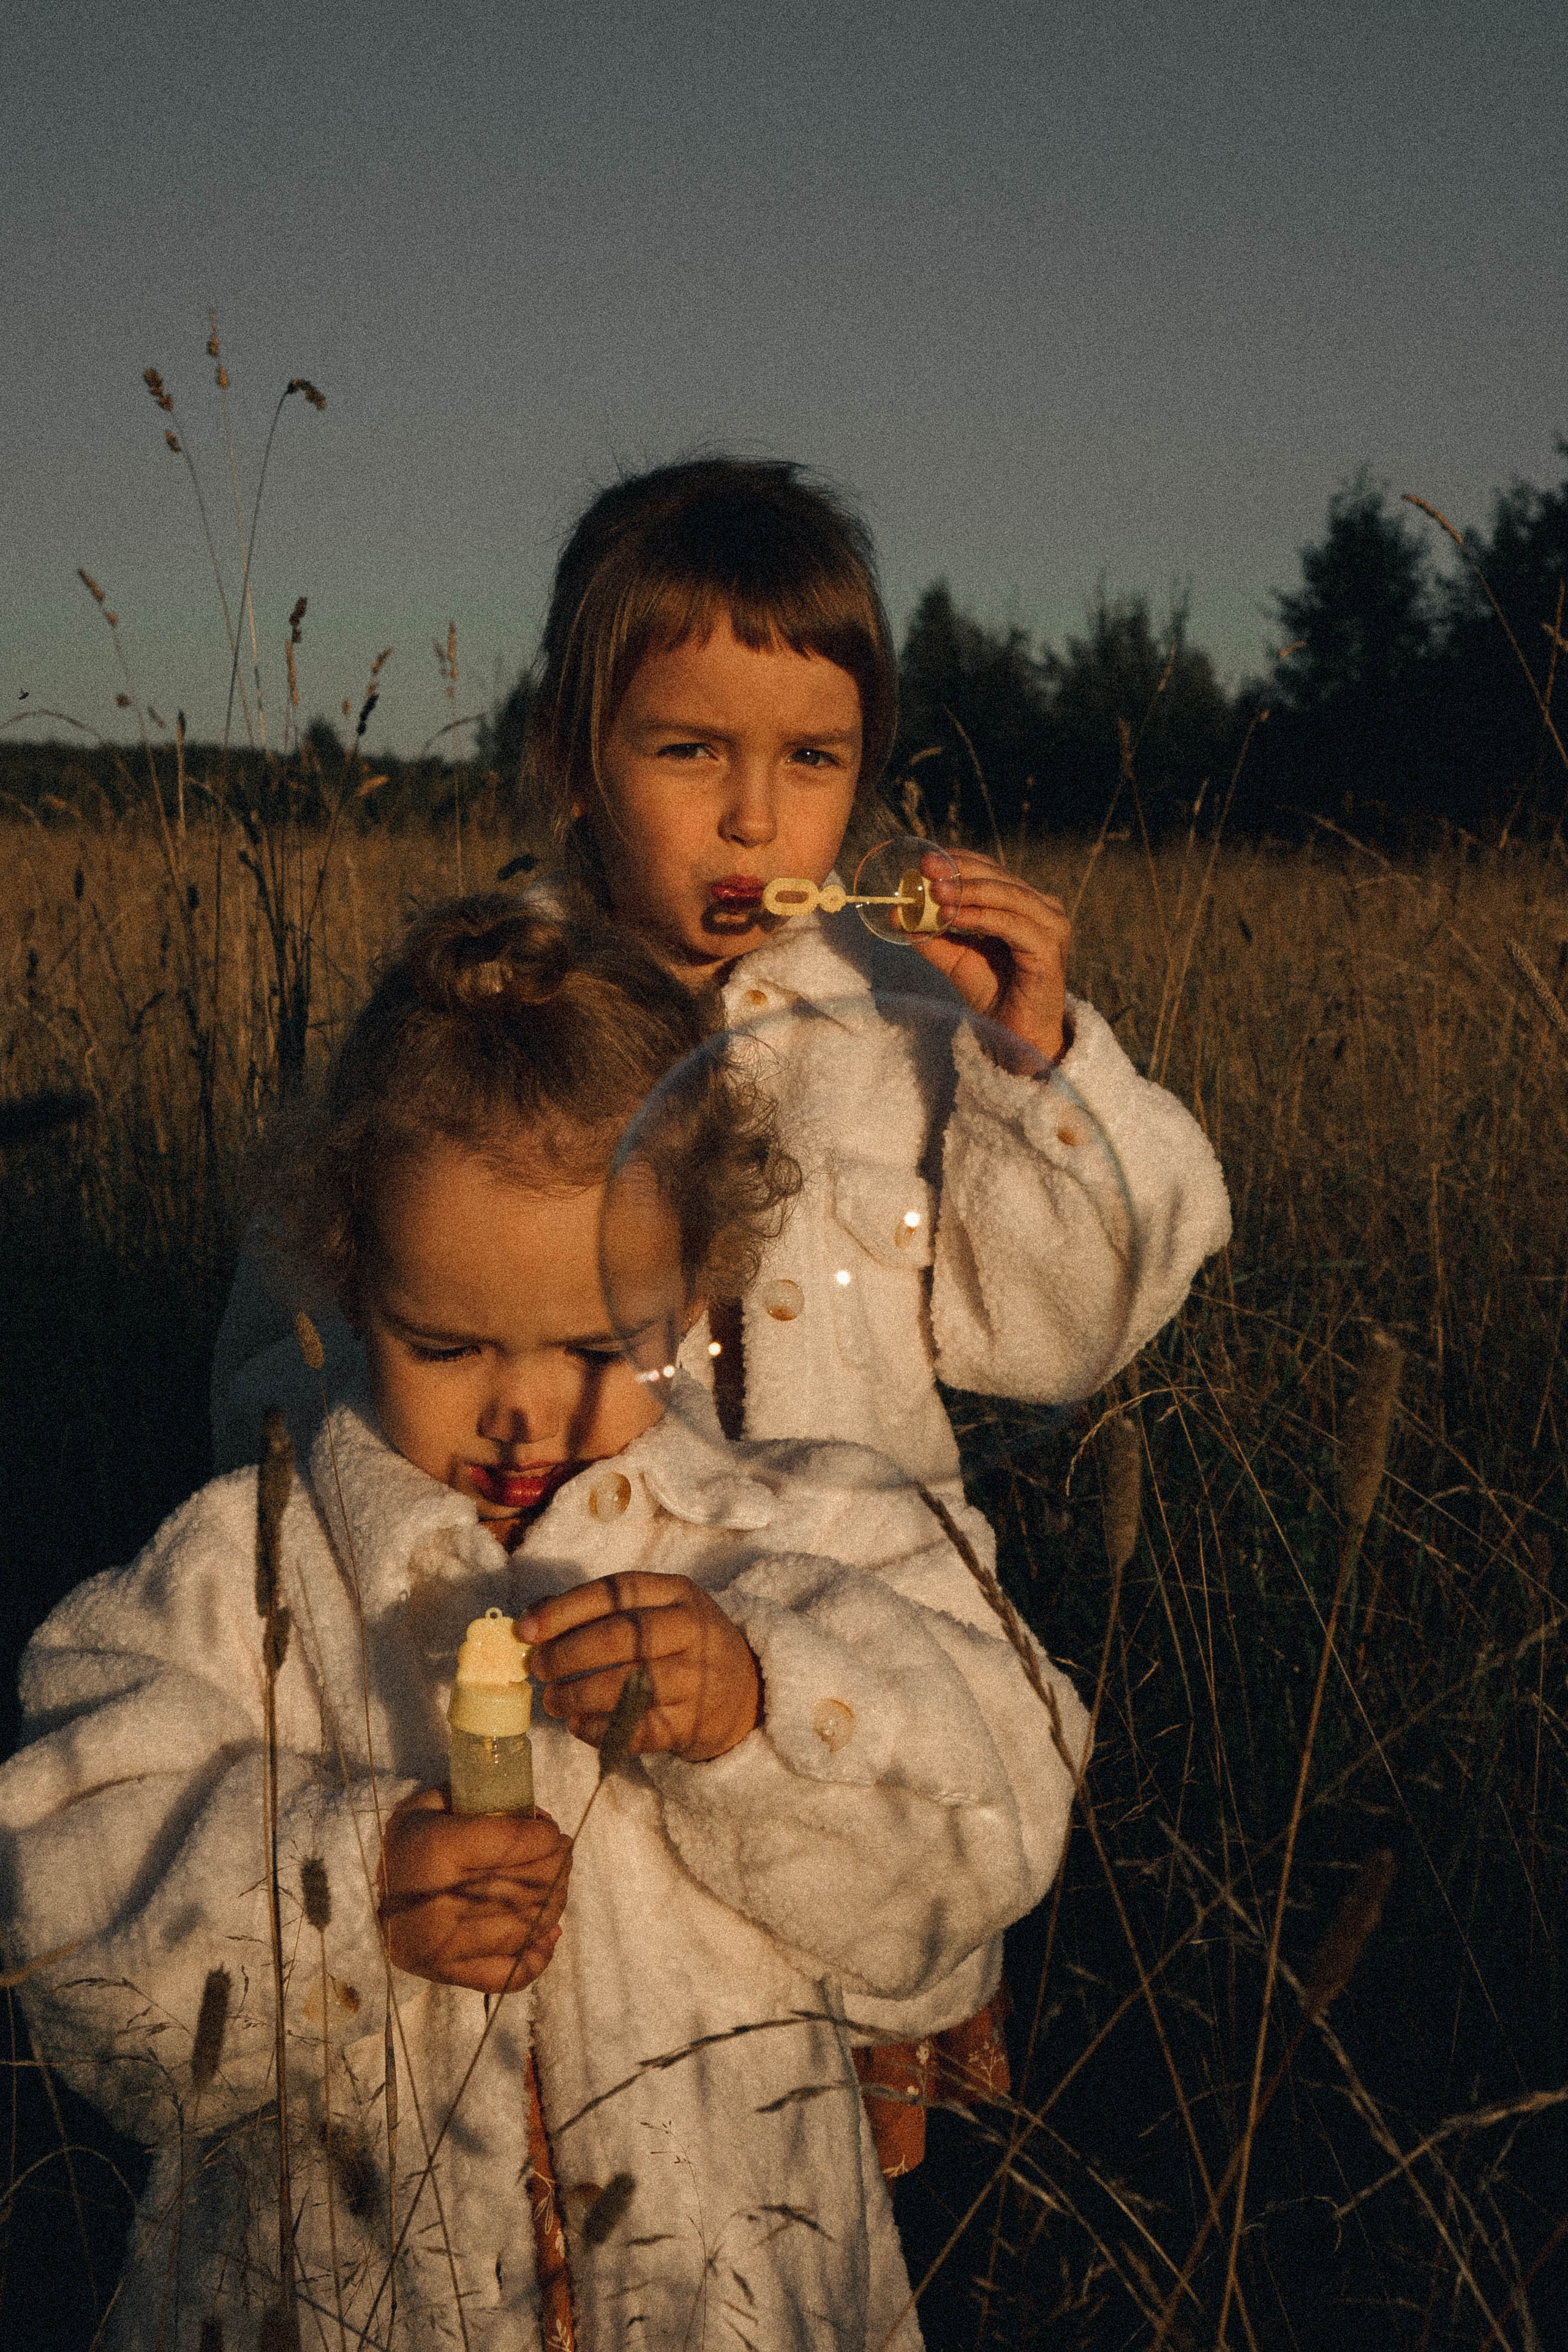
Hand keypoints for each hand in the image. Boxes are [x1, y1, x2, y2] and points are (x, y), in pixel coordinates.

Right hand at [379, 1788, 570, 1994]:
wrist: (358, 1896)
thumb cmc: (408, 1841)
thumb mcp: (433, 1803)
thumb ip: (483, 1799)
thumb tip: (538, 1817)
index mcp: (435, 1848)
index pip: (511, 1843)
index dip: (546, 1837)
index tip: (554, 1832)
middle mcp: (438, 1902)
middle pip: (525, 1886)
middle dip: (558, 1867)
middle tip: (563, 1854)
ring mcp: (442, 1946)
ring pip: (525, 1928)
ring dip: (555, 1903)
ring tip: (557, 1885)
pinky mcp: (446, 1975)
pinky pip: (509, 1976)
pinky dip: (539, 1956)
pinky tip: (549, 1933)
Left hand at [517, 1574, 760, 1762]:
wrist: (747, 1692)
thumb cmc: (682, 1645)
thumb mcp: (655, 1612)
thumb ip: (599, 1611)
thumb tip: (532, 1618)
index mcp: (678, 1593)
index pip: (616, 1591)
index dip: (566, 1609)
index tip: (526, 1630)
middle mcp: (692, 1631)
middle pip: (622, 1637)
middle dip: (569, 1653)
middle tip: (538, 1668)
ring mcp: (697, 1679)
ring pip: (630, 1685)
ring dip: (580, 1695)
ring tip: (552, 1702)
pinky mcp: (693, 1724)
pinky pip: (639, 1729)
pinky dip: (600, 1730)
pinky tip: (579, 1726)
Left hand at [912, 849, 1070, 1064]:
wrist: (1016, 1036)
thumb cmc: (992, 994)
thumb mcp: (954, 958)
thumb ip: (932, 935)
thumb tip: (897, 915)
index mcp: (1025, 904)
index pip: (992, 871)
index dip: (959, 862)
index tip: (926, 860)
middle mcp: (1044, 909)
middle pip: (999, 878)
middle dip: (960, 871)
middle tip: (928, 868)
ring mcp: (1052, 926)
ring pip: (1007, 896)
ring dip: (969, 892)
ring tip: (936, 893)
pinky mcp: (1049, 948)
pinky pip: (1011, 924)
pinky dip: (981, 917)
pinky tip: (954, 916)